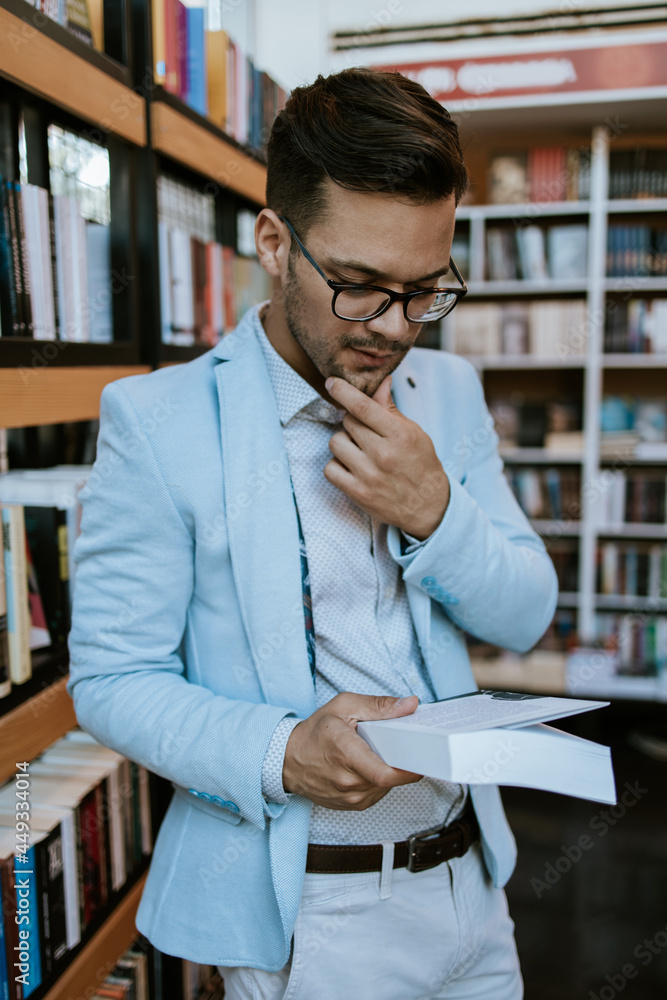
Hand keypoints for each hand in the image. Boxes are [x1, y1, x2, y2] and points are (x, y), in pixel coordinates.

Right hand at [282, 692, 422, 809]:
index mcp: (346, 754)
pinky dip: (379, 781)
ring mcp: (348, 797)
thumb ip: (379, 705)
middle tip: (402, 746)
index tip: (423, 758)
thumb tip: (410, 704)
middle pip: (390, 779)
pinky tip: (370, 766)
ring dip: (389, 772)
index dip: (409, 770)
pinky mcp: (350, 805)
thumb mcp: (344, 706)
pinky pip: (376, 794)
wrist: (288, 760)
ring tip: (379, 754)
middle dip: (401, 763)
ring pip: (385, 788)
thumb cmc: (315, 731)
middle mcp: (347, 781)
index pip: (385, 774)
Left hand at [323, 374, 449, 540]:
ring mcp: (368, 475)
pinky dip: (337, 465)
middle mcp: (382, 454)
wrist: (428, 506)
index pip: (363, 407)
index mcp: (398, 435)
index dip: (343, 391)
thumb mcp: (414, 433)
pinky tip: (351, 467)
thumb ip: (391, 409)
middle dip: (352, 422)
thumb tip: (381, 382)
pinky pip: (330, 469)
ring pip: (335, 443)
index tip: (331, 383)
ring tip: (358, 450)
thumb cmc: (421, 465)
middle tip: (365, 433)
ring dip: (343, 443)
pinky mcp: (357, 493)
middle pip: (347, 422)